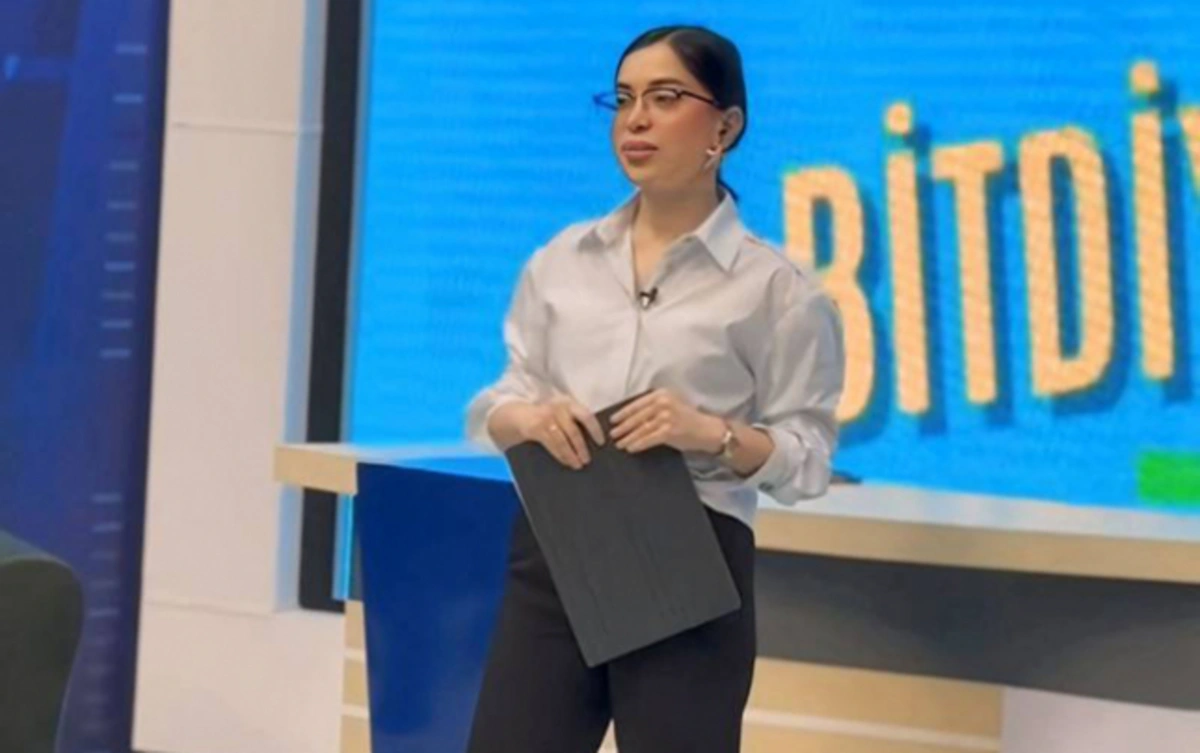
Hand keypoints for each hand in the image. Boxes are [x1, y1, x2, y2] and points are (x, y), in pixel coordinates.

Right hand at [514, 397, 604, 469]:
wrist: (520, 414)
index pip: (586, 416)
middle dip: (582, 448)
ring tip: (578, 465)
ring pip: (562, 440)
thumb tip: (594, 441)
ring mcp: (547, 417)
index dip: (595, 430)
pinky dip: (560, 455)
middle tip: (587, 460)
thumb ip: (574, 421)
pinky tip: (566, 462)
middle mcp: (559, 408)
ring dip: (571, 454)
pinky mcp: (536, 427)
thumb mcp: (562, 413)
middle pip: (574, 431)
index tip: (601, 443)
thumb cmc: (548, 416)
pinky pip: (551, 444)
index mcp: (569, 404)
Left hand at [610, 389, 724, 453]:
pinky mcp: (669, 431)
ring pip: (641, 429)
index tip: (612, 420)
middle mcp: (663, 402)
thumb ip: (654, 407)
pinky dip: (637, 444)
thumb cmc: (688, 419)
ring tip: (619, 444)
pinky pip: (648, 439)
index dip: (623, 412)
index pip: (637, 403)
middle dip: (622, 427)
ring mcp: (666, 416)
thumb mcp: (671, 405)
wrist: (708, 430)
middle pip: (637, 416)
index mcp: (662, 394)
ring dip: (628, 437)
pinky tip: (630, 448)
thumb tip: (630, 417)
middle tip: (612, 434)